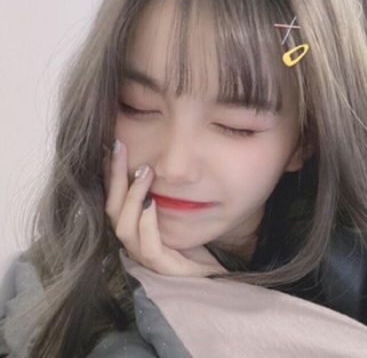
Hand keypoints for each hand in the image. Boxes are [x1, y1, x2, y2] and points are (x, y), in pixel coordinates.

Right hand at [103, 139, 227, 276]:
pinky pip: (149, 247)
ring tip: (144, 172)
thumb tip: (153, 160)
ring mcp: (145, 256)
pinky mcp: (162, 267)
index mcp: (133, 226)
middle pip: (113, 209)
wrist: (208, 268)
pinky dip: (147, 223)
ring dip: (132, 197)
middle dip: (114, 177)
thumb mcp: (172, 209)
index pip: (114, 198)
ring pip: (125, 227)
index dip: (110, 173)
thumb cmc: (189, 238)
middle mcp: (133, 241)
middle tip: (120, 148)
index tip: (114, 146)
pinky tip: (152, 203)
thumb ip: (159, 190)